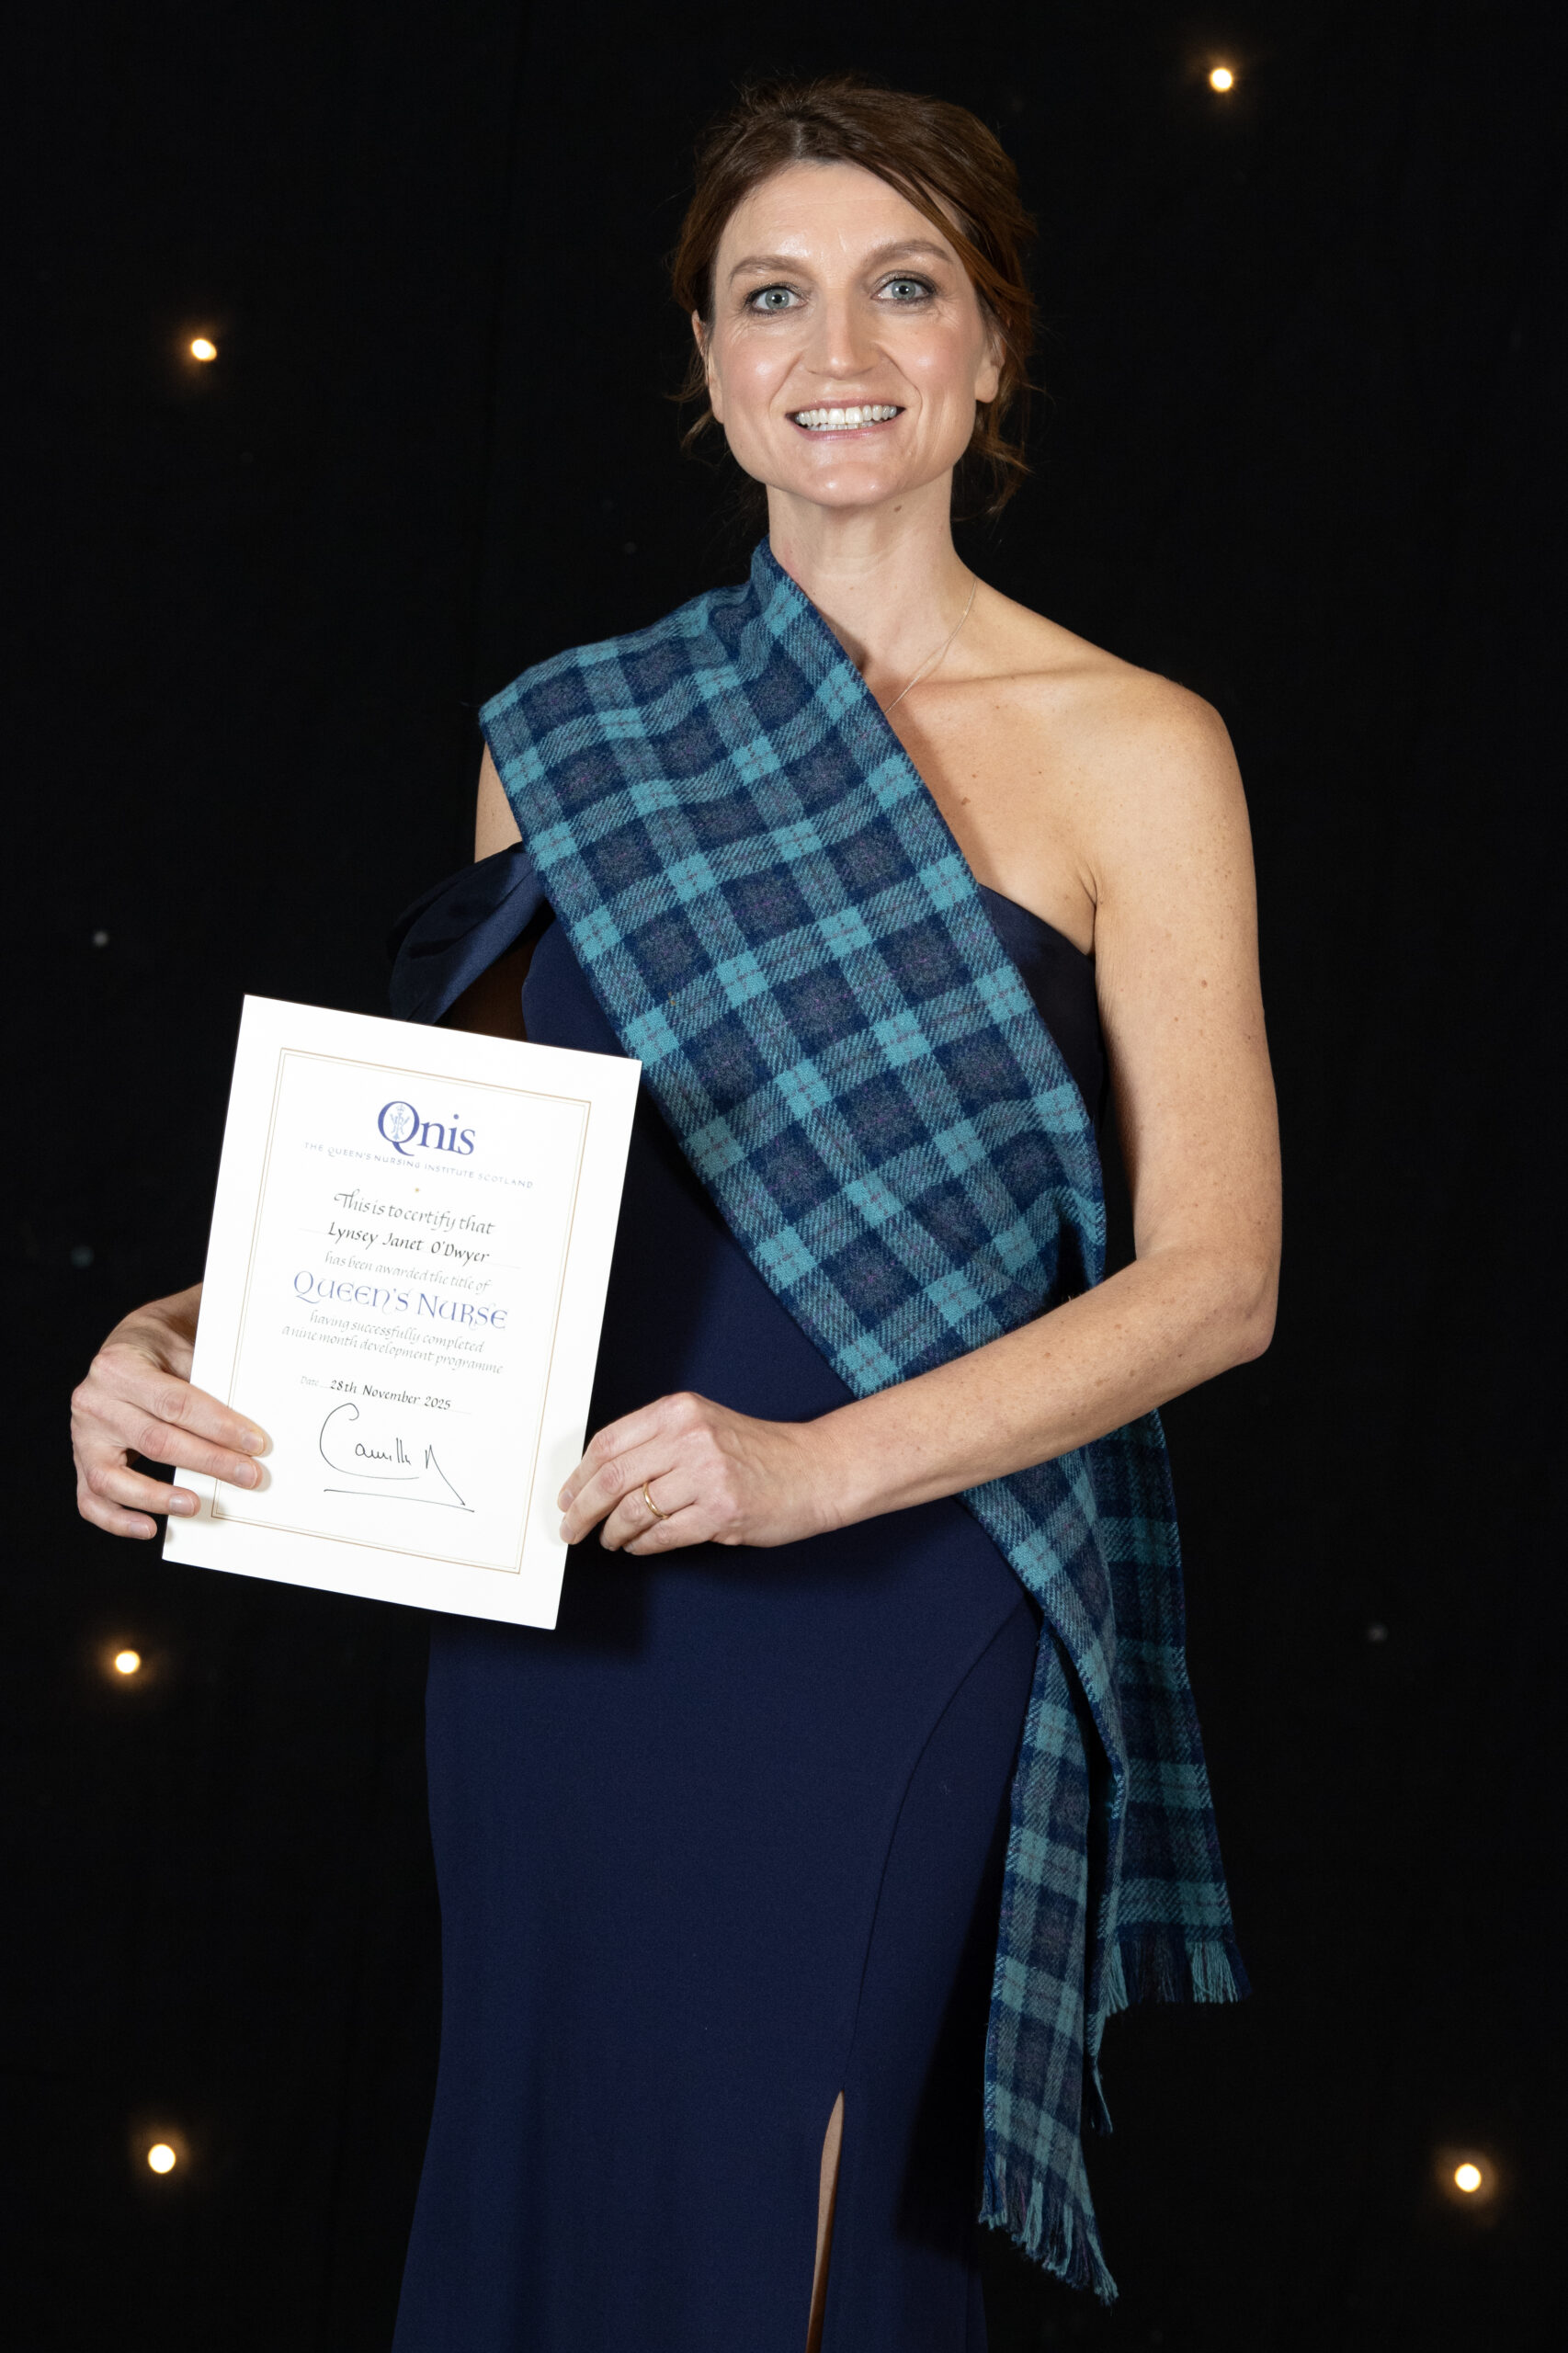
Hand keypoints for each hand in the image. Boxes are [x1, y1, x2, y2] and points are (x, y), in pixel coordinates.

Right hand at [71, 1285, 268, 1539]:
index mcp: (119, 1367)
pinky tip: (150, 1527)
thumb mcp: (184, 1349)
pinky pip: (91, 1500)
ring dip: (158, 1497)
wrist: (128, 1346)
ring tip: (196, 1505)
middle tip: (249, 1477)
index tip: (255, 1443)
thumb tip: (250, 1429)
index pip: (175, 1403)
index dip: (218, 1425)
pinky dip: (117, 1521)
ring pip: (113, 1478)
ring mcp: (82, 1437)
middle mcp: (93, 1402)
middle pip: (155, 1440)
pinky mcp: (81, 1463)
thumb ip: (209, 1383)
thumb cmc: (163, 1351)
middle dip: (208, 1462)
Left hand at [557, 1390, 840, 1555]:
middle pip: (611, 1478)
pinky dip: (641, 1545)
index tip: (567, 1495)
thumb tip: (599, 1477)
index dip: (578, 1475)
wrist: (815, 1470)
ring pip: (632, 1511)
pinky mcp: (720, 1512)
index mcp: (680, 1410)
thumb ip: (656, 1441)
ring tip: (611, 1539)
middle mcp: (690, 1437)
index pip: (608, 1443)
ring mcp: (706, 1475)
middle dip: (581, 1509)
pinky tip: (638, 1546)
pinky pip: (661, 1535)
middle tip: (571, 1527)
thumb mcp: (704, 1425)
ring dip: (612, 1532)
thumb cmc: (759, 1452)